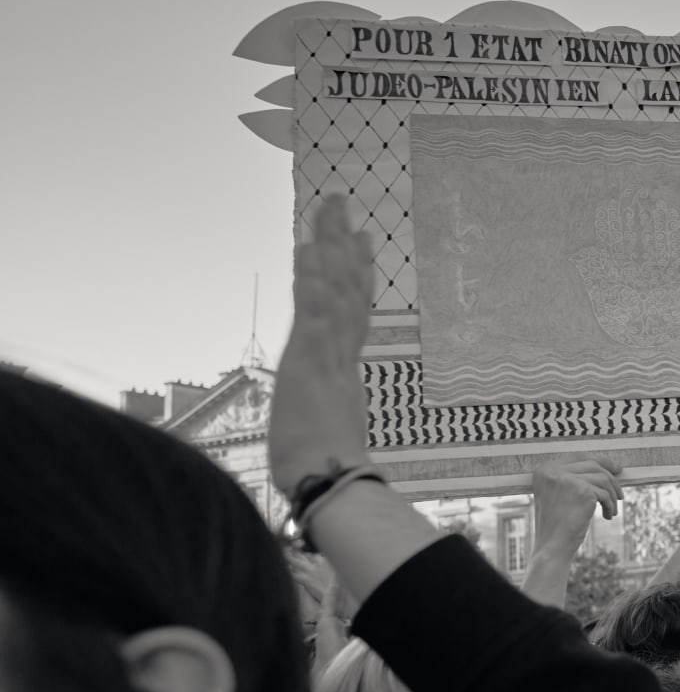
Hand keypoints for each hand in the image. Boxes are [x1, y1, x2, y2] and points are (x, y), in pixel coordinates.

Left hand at [270, 196, 373, 497]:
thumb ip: (330, 428)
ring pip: (334, 291)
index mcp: (344, 373)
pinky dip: (312, 279)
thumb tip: (336, 443)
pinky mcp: (310, 361)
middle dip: (345, 246)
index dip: (358, 275)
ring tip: (329, 211)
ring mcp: (328, 356)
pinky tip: (307, 250)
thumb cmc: (328, 474)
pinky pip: (312, 310)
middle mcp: (341, 356)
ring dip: (331, 249)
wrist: (333, 485)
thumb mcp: (326, 442)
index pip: (353, 313)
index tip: (360, 240)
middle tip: (343, 205)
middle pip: (348, 290)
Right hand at [531, 460, 622, 550]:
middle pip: (593, 465)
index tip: (615, 469)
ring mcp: (567, 479)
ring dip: (612, 496)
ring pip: (603, 479)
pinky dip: (610, 505)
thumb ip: (574, 479)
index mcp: (544, 470)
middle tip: (620, 493)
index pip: (578, 457)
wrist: (552, 546)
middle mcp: (553, 471)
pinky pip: (605, 493)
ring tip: (612, 510)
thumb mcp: (560, 495)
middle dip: (611, 478)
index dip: (600, 461)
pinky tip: (608, 516)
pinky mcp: (582, 491)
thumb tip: (606, 468)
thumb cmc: (557, 525)